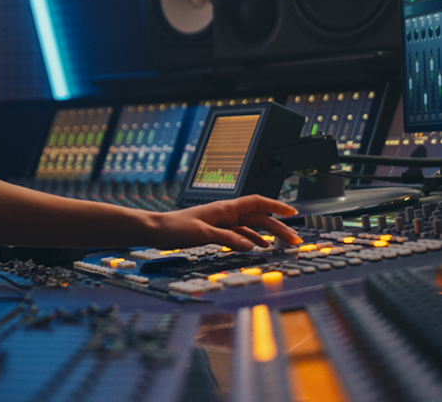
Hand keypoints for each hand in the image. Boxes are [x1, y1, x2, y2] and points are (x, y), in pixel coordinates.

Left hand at [149, 195, 301, 251]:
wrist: (155, 230)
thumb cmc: (174, 227)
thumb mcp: (202, 233)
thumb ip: (227, 239)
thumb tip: (251, 246)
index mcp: (224, 209)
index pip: (256, 203)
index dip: (276, 206)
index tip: (293, 212)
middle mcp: (225, 213)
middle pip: (258, 217)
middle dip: (278, 227)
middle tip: (294, 240)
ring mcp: (220, 222)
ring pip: (250, 227)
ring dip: (267, 235)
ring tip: (282, 246)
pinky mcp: (214, 232)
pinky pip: (239, 235)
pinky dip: (251, 240)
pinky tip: (257, 248)